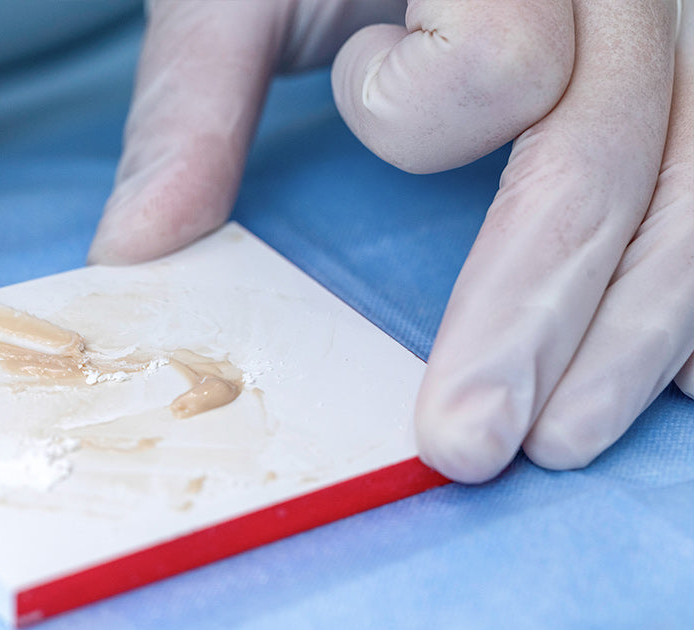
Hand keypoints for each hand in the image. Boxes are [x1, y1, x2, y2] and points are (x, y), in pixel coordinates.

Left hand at [89, 0, 692, 481]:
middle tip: (469, 444)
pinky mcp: (685, 72)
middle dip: (537, 319)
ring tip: (566, 438)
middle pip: (608, 156)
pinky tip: (683, 378)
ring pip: (692, 188)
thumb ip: (196, 101)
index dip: (422, 110)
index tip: (365, 98)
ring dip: (633, 332)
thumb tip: (135, 250)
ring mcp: (668, 29)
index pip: (502, 59)